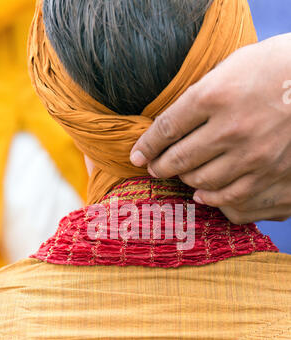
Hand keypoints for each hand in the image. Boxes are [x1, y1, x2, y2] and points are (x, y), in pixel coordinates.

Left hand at [130, 34, 290, 223]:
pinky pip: (228, 197)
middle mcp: (230, 128)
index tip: (138, 155)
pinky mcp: (269, 176)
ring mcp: (251, 156)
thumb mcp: (234, 67)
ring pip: (200, 181)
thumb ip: (202, 95)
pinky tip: (203, 193)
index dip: (147, 145)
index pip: (167, 127)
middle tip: (154, 168)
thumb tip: (173, 122)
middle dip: (160, 166)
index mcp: (216, 95)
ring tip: (181, 176)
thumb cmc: (277, 68)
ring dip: (185, 180)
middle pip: (179, 158)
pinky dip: (210, 197)